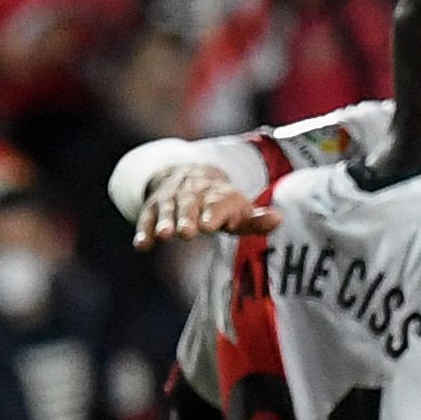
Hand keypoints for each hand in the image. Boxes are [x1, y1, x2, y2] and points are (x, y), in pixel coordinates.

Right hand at [133, 164, 273, 247]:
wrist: (189, 174)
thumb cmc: (220, 203)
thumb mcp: (238, 210)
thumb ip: (255, 220)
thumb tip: (278, 219)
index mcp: (219, 194)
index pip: (218, 202)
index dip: (214, 213)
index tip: (210, 226)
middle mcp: (194, 194)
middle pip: (190, 205)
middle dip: (188, 218)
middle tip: (187, 232)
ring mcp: (172, 199)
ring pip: (167, 209)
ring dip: (165, 222)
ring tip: (164, 236)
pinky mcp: (153, 207)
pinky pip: (147, 218)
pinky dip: (144, 230)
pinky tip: (142, 245)